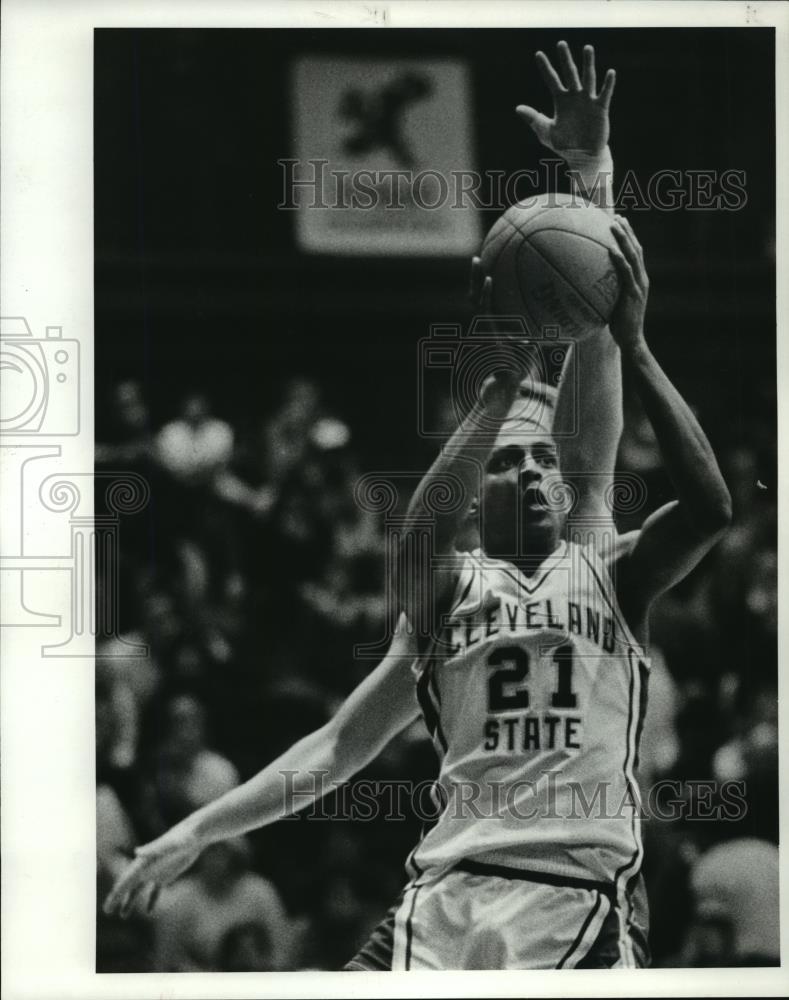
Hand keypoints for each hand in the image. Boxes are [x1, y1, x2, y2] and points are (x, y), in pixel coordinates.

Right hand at [103, 825, 202, 917]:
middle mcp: (146, 867)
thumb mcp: (168, 845)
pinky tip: (149, 911)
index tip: (107, 908)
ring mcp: (155, 871)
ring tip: (123, 916)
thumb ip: (153, 849)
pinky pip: (156, 891)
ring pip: (139, 889)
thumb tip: (136, 852)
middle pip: (128, 885)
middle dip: (117, 898)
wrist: (195, 834)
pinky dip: (152, 900)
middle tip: (107, 911)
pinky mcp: (167, 874)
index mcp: (143, 862)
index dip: (115, 895)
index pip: (125, 881)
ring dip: (130, 901)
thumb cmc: (181, 838)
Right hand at [469, 256, 529, 410]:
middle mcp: (484, 323)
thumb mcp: (531, 345)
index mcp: (491, 325)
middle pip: (476, 295)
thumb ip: (538, 332)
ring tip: (477, 261)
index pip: (485, 301)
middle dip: (474, 277)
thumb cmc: (519, 367)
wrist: (507, 381)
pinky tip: (489, 280)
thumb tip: (556, 321)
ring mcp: (483, 325)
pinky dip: (484, 293)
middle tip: (477, 257)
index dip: (484, 286)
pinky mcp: (485, 329)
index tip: (487, 268)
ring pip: (475, 298)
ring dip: (474, 279)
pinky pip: (483, 307)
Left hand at [516, 41, 614, 154]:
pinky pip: (605, 94)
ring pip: (588, 77)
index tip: (538, 54)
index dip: (545, 67)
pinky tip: (610, 73)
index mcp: (561, 101)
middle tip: (561, 43)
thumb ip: (534, 118)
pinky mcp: (600, 108)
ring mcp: (588, 100)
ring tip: (587, 47)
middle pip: (570, 73)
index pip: (552, 80)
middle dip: (565, 59)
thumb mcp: (546, 132)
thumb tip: (517, 108)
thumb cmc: (565, 145)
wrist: (583, 156)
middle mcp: (575, 96)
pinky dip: (608, 84)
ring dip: (588, 63)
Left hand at [608, 215, 648, 349]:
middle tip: (617, 216)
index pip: (636, 253)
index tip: (619, 222)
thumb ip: (605, 292)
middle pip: (637, 248)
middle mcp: (642, 279)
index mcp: (639, 280)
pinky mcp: (634, 293)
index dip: (629, 237)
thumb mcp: (612, 305)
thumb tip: (586, 285)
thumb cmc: (619, 325)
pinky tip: (610, 249)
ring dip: (624, 238)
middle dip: (628, 231)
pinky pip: (626, 272)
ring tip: (614, 224)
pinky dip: (619, 259)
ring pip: (634, 255)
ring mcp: (639, 285)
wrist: (631, 340)